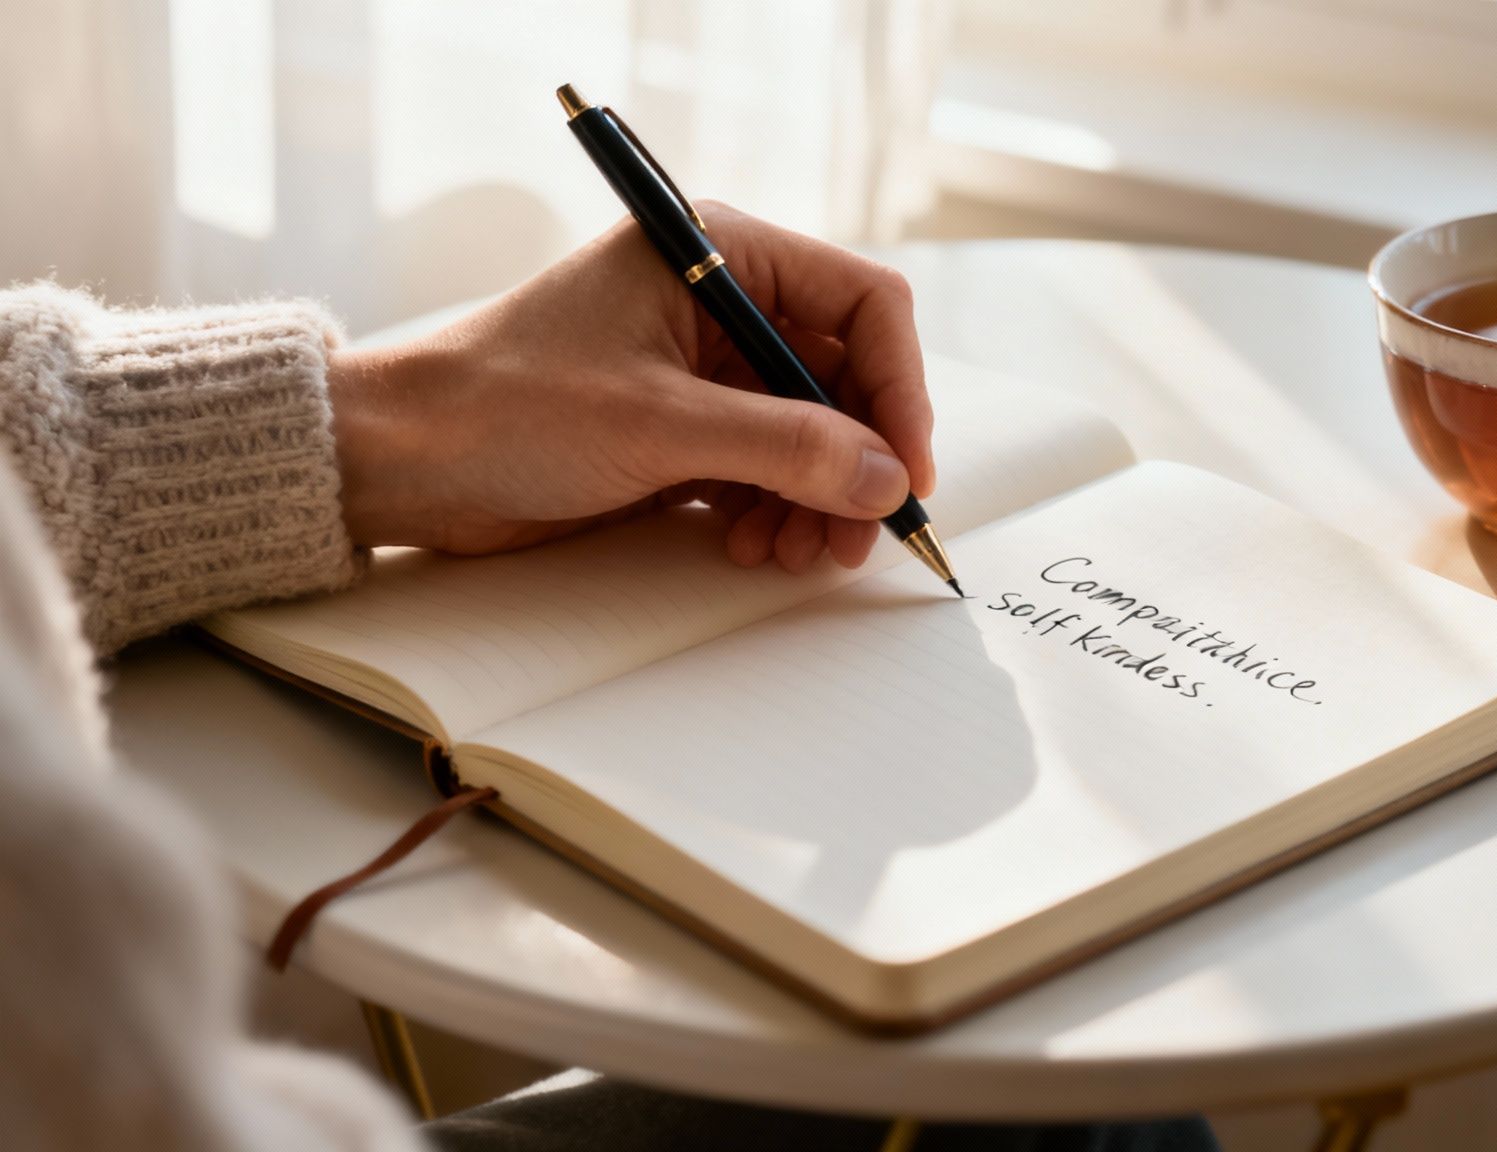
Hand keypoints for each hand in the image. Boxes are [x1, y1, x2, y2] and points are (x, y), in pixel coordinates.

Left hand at [326, 204, 934, 571]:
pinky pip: (765, 471)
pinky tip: (752, 549)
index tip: (906, 471)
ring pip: (811, 434)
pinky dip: (775, 513)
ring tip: (796, 555)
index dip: (900, 388)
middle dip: (857, 462)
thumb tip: (885, 480)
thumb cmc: (504, 406)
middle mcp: (719, 304)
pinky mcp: (681, 432)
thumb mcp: (657, 423)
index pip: (863, 303)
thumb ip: (785, 447)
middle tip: (858, 537)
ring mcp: (702, 372)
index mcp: (717, 253)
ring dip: (818, 500)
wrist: (402, 462)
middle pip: (843, 378)